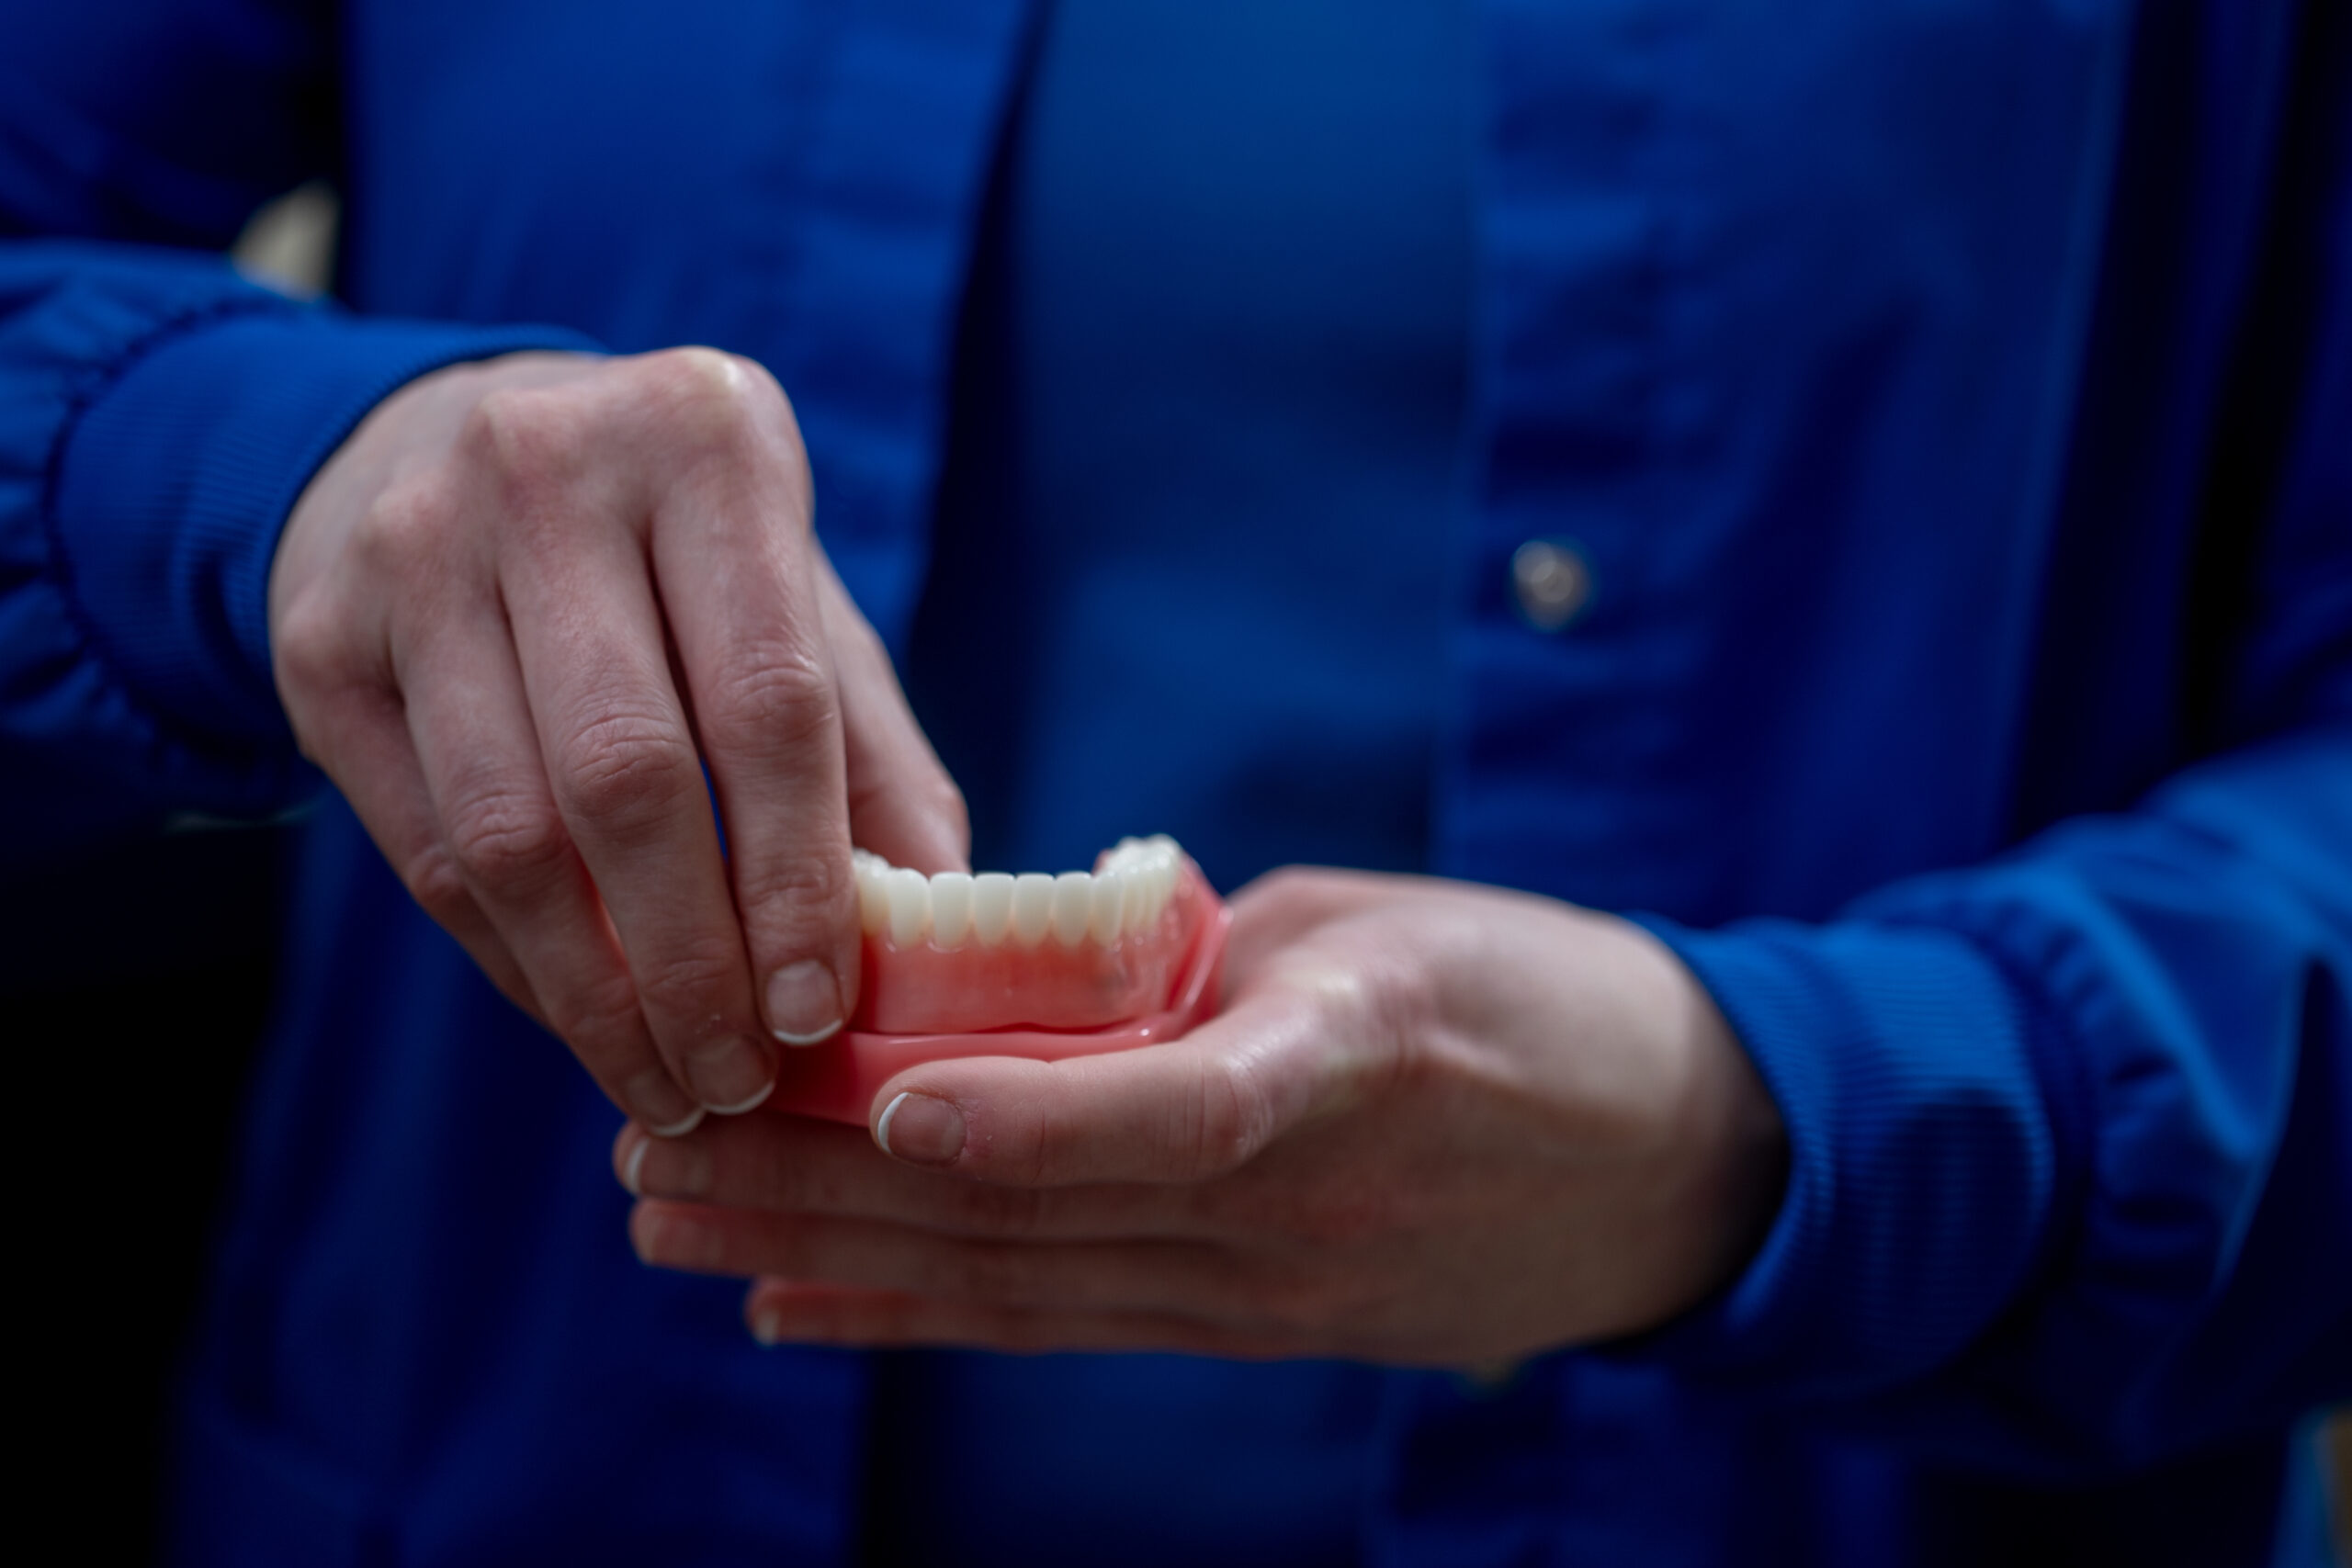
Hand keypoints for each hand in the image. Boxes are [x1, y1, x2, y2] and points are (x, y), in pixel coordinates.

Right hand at [270, 348, 966, 1134]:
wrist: (453, 445)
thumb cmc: (675, 555)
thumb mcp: (797, 606)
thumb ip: (874, 755)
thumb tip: (942, 931)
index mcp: (706, 438)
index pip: (768, 700)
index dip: (796, 879)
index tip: (819, 1014)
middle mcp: (543, 467)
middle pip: (627, 779)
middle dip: (694, 967)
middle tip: (743, 1079)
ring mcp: (409, 548)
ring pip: (510, 835)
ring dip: (599, 997)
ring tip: (671, 1085)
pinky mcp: (318, 641)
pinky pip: (427, 852)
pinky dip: (517, 966)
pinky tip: (587, 1024)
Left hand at [617, 867, 1786, 1362]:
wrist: (1683, 1164)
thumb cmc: (1542, 997)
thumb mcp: (1391, 930)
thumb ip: (1208, 970)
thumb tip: (1030, 990)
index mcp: (1354, 1062)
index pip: (1174, 1111)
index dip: (1026, 1117)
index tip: (872, 1095)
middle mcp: (1295, 1204)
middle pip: (1040, 1210)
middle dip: (834, 1182)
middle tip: (661, 1151)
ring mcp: (1270, 1291)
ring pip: (1025, 1283)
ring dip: (838, 1256)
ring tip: (679, 1232)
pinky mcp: (1256, 1329)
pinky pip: (1071, 1324)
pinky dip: (928, 1316)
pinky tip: (803, 1310)